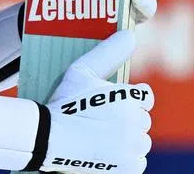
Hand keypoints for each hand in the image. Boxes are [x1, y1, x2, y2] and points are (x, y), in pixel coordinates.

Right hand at [38, 30, 152, 173]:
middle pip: (142, 121)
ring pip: (141, 143)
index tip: (112, 105)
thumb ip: (108, 52)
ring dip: (128, 141)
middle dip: (127, 121)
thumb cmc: (64, 104)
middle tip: (101, 122)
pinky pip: (137, 163)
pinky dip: (125, 160)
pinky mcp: (128, 169)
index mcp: (130, 98)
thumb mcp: (81, 71)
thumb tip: (130, 34)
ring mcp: (132, 149)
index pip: (145, 98)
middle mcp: (136, 124)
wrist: (48, 140)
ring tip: (101, 138)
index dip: (129, 100)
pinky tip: (105, 153)